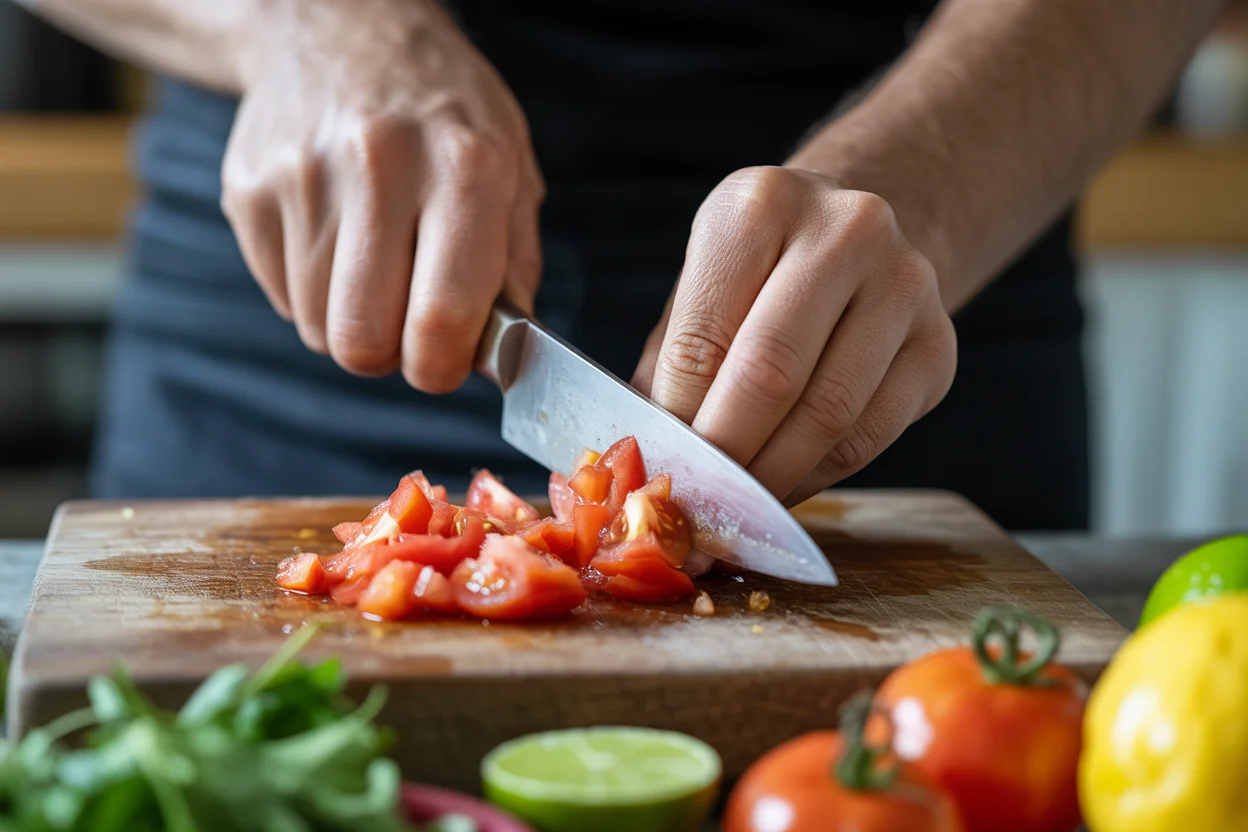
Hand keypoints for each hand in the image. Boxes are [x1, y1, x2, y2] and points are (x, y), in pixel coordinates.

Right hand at [221, 0, 543, 391]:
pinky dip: (312, 292)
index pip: (440, 317)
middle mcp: (378, 165)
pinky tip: (337, 240)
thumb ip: (514, 264)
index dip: (441, 366)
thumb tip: (505, 354)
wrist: (341, 28)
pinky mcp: (247, 189)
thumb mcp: (510, 167)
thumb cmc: (442, 113)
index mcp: (464, 166)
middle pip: (362, 340)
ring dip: (350, 322)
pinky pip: (281, 297)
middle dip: (390, 356)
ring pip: (317, 328)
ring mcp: (302, 176)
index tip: (445, 361)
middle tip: (408, 326)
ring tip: (375, 267)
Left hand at [633, 167, 956, 504]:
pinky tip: (785, 484)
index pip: (704, 338)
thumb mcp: (699, 290)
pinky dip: (819, 474)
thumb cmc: (756, 274)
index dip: (677, 421)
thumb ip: (670, 368)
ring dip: (774, 475)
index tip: (662, 470)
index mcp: (760, 205)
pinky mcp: (938, 345)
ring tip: (736, 504)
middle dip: (726, 454)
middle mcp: (844, 231)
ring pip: (829, 413)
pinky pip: (871, 435)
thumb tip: (649, 458)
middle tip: (697, 503)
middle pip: (771, 374)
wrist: (855, 236)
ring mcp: (904, 285)